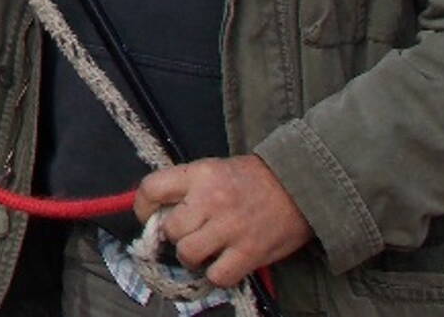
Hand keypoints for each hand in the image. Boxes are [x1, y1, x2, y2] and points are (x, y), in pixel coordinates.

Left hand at [134, 154, 311, 287]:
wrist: (300, 185)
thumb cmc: (253, 178)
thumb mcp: (214, 169)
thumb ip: (187, 186)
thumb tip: (159, 211)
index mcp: (199, 174)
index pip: (151, 189)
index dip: (143, 208)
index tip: (149, 217)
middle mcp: (210, 200)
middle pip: (169, 229)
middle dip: (173, 235)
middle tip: (187, 234)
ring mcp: (230, 228)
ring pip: (187, 253)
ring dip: (191, 257)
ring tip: (203, 251)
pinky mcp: (249, 252)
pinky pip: (217, 275)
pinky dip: (216, 275)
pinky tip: (223, 264)